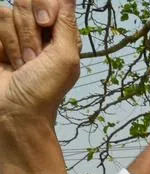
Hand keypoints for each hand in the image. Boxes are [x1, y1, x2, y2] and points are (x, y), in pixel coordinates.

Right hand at [0, 0, 80, 122]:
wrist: (14, 111)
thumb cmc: (43, 91)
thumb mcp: (66, 58)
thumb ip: (67, 23)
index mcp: (60, 32)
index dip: (45, 5)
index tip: (46, 24)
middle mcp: (37, 30)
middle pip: (26, 1)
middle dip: (29, 30)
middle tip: (34, 56)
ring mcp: (13, 34)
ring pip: (6, 13)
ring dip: (15, 43)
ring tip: (21, 64)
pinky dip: (2, 45)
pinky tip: (6, 62)